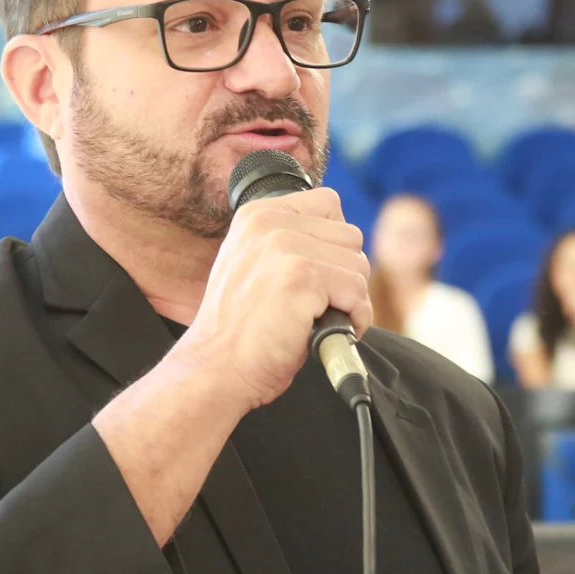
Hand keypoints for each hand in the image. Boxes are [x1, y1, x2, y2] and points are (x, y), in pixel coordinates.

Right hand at [179, 188, 371, 410]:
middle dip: (344, 276)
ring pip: (359, 266)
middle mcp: (270, 223)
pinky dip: (354, 320)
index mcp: (257, 214)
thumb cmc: (240, 330)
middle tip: (317, 305)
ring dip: (351, 301)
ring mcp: (285, 248)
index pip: (329, 204)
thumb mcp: (253, 266)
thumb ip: (289, 244)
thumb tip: (343, 246)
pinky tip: (324, 331)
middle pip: (351, 236)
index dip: (334, 245)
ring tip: (317, 320)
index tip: (315, 277)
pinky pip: (357, 293)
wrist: (215, 369)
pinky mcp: (302, 277)